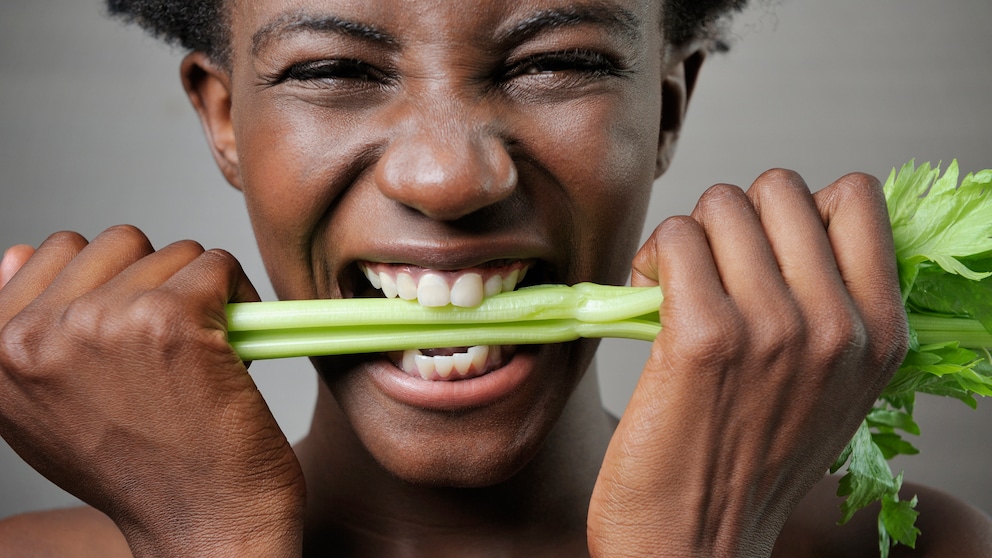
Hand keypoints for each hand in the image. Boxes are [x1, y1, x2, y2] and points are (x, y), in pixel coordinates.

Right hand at [0, 226, 304, 556]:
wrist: (203, 529)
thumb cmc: (142, 473)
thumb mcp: (50, 411)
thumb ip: (29, 335)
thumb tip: (16, 253)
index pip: (51, 252)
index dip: (110, 284)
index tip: (133, 330)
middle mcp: (37, 335)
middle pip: (117, 243)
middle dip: (158, 283)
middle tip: (175, 345)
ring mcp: (102, 322)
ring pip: (174, 252)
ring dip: (202, 294)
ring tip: (202, 356)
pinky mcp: (170, 318)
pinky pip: (219, 264)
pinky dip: (242, 299)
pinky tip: (234, 351)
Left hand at [587, 170, 908, 556]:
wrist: (696, 544)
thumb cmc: (749, 464)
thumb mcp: (829, 390)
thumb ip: (832, 310)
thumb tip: (792, 228)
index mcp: (878, 333)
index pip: (855, 197)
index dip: (796, 213)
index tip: (764, 255)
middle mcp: (835, 326)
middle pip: (778, 188)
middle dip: (733, 221)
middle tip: (709, 273)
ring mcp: (772, 328)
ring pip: (720, 205)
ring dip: (686, 240)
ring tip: (673, 291)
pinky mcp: (703, 336)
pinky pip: (673, 238)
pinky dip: (651, 258)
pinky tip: (647, 301)